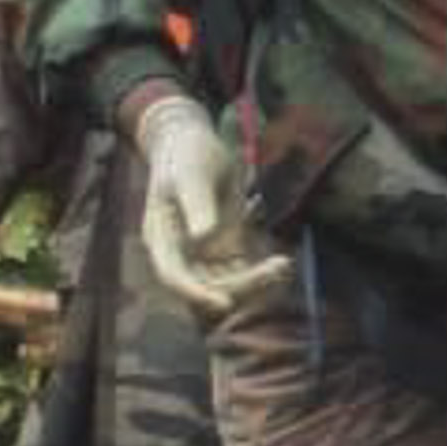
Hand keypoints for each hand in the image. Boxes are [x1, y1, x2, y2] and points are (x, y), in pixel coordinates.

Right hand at [128, 88, 285, 313]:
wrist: (194, 142)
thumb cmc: (187, 155)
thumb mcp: (192, 175)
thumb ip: (197, 205)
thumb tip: (202, 238)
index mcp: (162, 239)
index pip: (174, 276)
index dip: (196, 293)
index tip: (225, 303)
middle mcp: (181, 253)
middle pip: (206, 284)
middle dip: (239, 285)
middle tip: (276, 268)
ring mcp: (203, 252)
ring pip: (227, 282)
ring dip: (254, 281)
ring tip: (283, 264)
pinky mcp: (225, 246)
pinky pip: (241, 269)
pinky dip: (260, 271)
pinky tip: (282, 262)